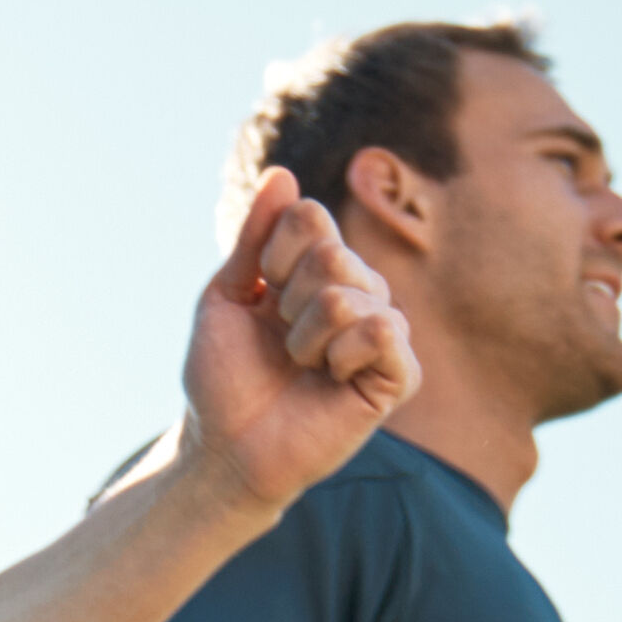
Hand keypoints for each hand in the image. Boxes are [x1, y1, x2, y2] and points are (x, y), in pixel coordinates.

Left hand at [175, 168, 412, 511]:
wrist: (224, 447)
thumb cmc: (223, 377)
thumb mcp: (226, 296)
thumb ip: (254, 236)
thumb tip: (282, 173)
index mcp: (318, 270)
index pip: (311, 217)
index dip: (274, 254)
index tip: (259, 296)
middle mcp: (358, 294)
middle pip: (332, 254)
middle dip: (288, 302)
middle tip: (281, 343)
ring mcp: (381, 335)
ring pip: (354, 294)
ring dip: (307, 335)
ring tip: (301, 365)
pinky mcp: (397, 377)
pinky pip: (386, 331)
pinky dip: (343, 352)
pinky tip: (331, 377)